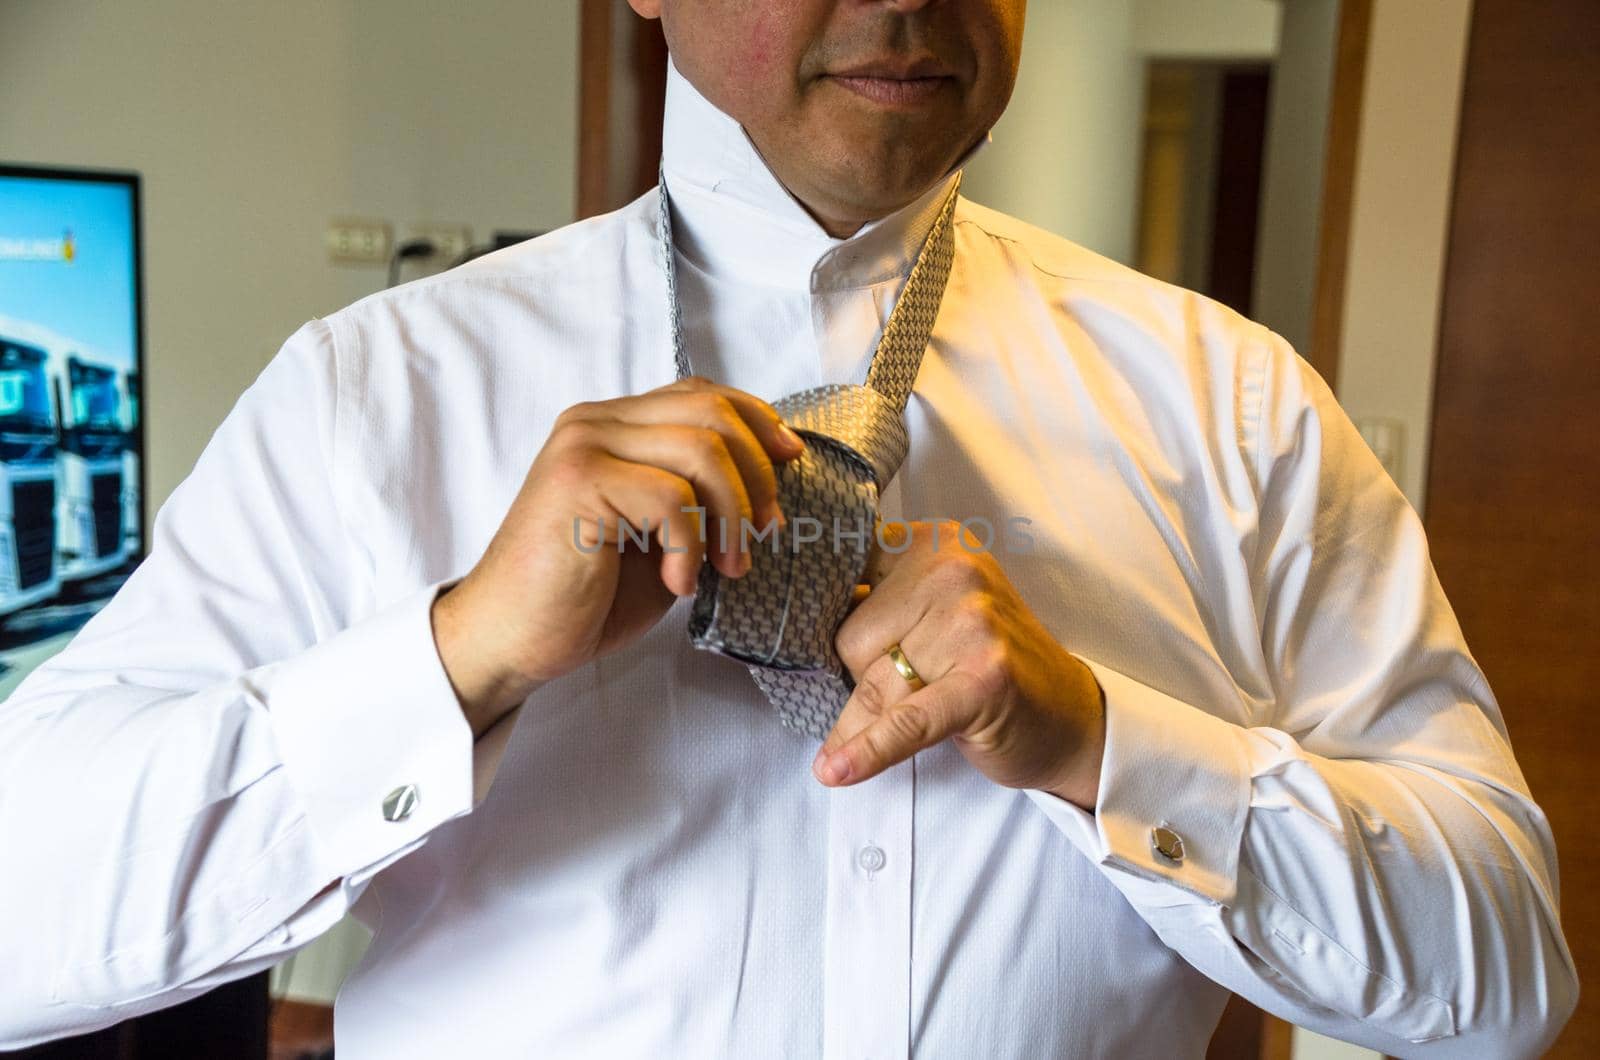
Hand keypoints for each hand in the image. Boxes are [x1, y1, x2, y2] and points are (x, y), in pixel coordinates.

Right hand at [432, 376, 805, 735]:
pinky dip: (690, 547)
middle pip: (711, 412)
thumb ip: (696, 495)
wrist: (511, 640)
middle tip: (765, 533)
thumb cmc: (585, 596)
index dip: (758, 421)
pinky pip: (669, 497)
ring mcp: (582, 447)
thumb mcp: (659, 535)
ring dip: (731, 516)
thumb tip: (771, 478)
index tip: (792, 462)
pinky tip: (677, 582)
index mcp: (613, 425)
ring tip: (727, 567)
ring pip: (700, 451)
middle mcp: (594, 423)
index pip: (703, 393)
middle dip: (757, 474)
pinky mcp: (577, 483)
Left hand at [813, 520, 1105, 809]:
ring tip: (885, 734)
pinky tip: (836, 769)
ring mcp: (972, 623)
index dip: (831, 620)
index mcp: (936, 542)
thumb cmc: (986, 664)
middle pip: (849, 635)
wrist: (1071, 718)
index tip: (812, 637)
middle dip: (861, 676)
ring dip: (863, 723)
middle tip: (907, 690)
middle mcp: (955, 570)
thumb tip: (789, 627)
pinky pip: (906, 718)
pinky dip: (870, 748)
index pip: (843, 578)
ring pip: (870, 681)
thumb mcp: (934, 613)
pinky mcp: (983, 681)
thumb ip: (875, 606)